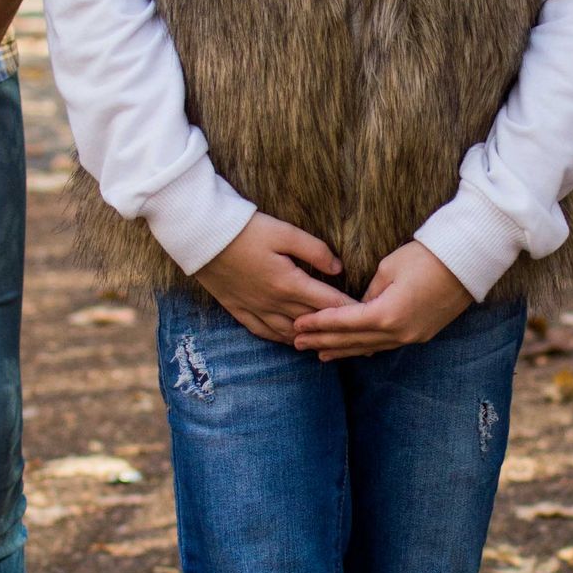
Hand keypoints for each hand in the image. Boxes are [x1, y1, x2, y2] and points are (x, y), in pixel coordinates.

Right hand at [197, 212, 347, 343]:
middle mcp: (273, 303)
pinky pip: (264, 332)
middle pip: (312, 322)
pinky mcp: (239, 309)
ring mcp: (255, 309)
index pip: (328, 302)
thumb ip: (314, 250)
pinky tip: (291, 341)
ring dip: (311, 339)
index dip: (351, 310)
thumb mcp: (283, 232)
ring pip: (289, 333)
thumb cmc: (244, 229)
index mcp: (288, 283)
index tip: (371, 317)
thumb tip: (338, 267)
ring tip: (330, 343)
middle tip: (360, 338)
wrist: (200, 235)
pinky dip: (282, 339)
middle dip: (337, 331)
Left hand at [291, 241, 471, 359]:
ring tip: (320, 354)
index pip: (344, 322)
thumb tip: (359, 306)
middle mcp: (398, 332)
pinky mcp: (421, 333)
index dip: (318, 324)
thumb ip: (369, 292)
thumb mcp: (389, 267)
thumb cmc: (427, 256)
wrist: (469, 261)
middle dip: (324, 342)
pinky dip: (366, 347)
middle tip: (297, 344)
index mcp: (386, 314)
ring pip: (370, 347)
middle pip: (353, 341)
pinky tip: (355, 350)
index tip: (298, 326)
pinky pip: (387, 345)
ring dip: (344, 350)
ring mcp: (412, 336)